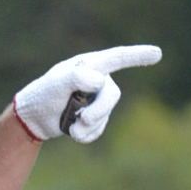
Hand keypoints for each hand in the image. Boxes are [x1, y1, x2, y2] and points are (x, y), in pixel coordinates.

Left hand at [13, 44, 161, 143]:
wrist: (32, 118)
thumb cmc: (43, 94)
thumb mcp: (56, 83)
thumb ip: (77, 77)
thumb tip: (100, 81)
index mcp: (89, 65)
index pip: (117, 58)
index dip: (138, 55)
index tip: (158, 53)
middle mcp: (96, 79)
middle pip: (112, 94)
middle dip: (99, 110)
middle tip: (83, 120)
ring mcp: (96, 99)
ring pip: (106, 114)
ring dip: (88, 125)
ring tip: (71, 128)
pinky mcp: (94, 117)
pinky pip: (99, 129)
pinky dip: (86, 135)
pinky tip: (73, 133)